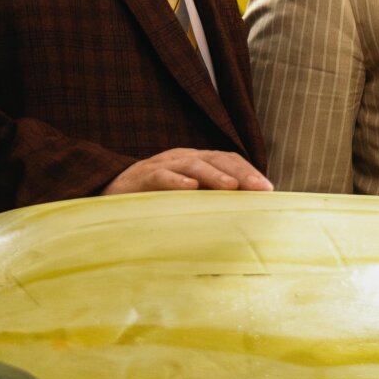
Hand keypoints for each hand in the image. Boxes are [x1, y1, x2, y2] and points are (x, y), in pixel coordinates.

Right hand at [101, 148, 272, 193]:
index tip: (269, 190)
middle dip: (241, 172)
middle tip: (260, 189)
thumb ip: (210, 203)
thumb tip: (244, 221)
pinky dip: (176, 181)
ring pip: (193, 164)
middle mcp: (183, 158)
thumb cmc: (154, 200)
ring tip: (232, 187)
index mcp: (196, 162)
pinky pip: (161, 176)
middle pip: (216, 158)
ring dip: (214, 175)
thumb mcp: (186, 199)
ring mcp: (162, 165)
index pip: (228, 160)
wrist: (109, 193)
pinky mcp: (142, 176)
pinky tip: (190, 188)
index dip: (249, 171)